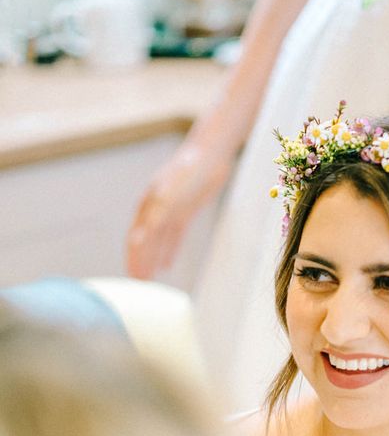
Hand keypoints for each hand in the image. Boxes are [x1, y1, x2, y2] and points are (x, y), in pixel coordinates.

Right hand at [126, 144, 234, 278]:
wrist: (210, 152)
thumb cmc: (190, 169)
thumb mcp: (172, 192)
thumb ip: (156, 214)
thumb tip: (139, 237)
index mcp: (149, 204)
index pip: (137, 236)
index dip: (134, 256)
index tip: (132, 276)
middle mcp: (156, 208)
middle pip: (144, 241)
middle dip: (140, 261)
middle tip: (137, 283)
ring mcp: (171, 209)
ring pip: (158, 240)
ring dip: (152, 259)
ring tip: (148, 279)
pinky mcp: (185, 210)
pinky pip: (174, 235)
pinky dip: (169, 250)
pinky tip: (166, 264)